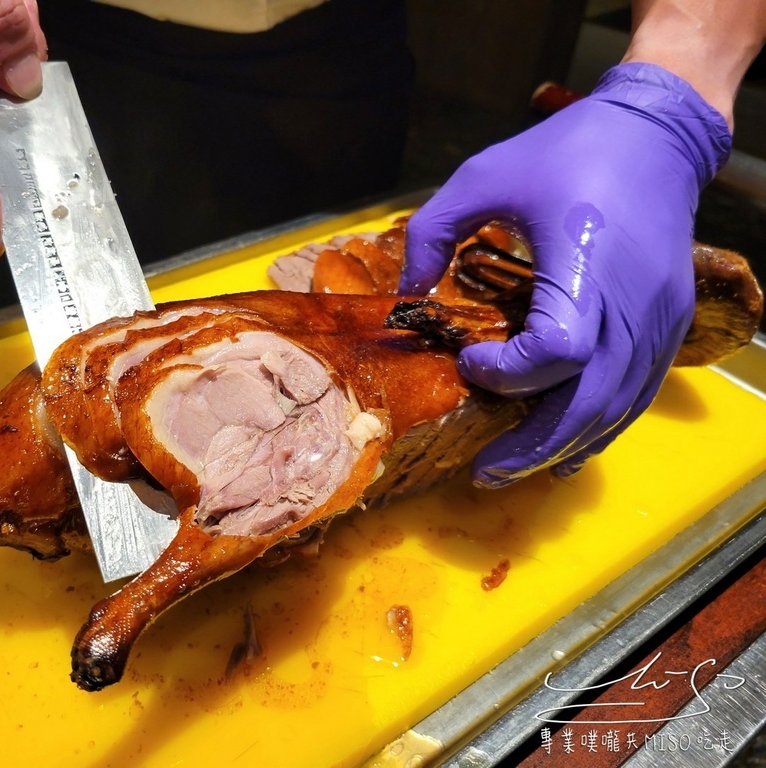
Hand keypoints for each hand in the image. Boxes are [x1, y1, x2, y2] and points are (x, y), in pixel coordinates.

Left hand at [400, 63, 730, 486]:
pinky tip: (566, 445)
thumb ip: (433, 232)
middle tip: (484, 470)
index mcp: (583, 264)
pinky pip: (637, 394)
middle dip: (532, 445)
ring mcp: (657, 318)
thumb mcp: (483, 176)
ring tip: (516, 467)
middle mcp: (629, 302)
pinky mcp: (670, 323)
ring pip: (616, 409)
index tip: (469, 362)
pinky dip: (600, 426)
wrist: (656, 137)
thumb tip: (405, 294)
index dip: (507, 373)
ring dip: (564, 446)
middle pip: (588, 402)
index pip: (557, 352)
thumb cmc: (566, 152)